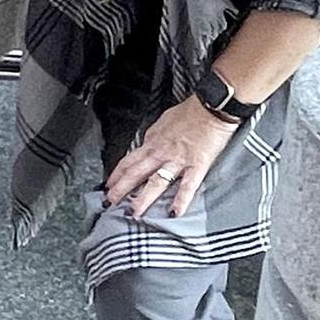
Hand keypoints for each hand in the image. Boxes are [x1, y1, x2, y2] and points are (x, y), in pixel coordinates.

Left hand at [104, 97, 238, 219]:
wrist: (211, 107)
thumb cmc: (190, 112)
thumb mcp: (164, 122)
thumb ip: (155, 136)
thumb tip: (148, 144)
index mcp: (152, 141)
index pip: (129, 161)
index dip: (116, 174)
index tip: (108, 185)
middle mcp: (160, 152)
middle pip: (135, 173)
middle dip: (120, 189)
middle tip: (108, 203)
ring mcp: (177, 160)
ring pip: (155, 182)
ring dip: (143, 199)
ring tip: (133, 213)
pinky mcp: (196, 165)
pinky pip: (187, 186)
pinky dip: (180, 200)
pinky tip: (174, 213)